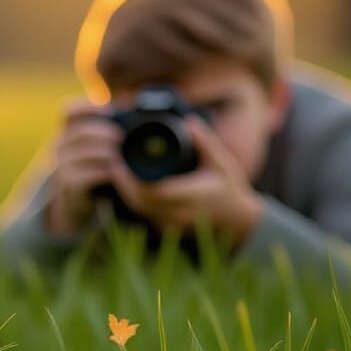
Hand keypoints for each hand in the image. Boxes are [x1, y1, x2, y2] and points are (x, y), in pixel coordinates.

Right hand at [45, 97, 121, 237]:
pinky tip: (113, 172)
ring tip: (119, 155)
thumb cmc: (92, 169)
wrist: (75, 202)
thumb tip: (134, 108)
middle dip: (104, 132)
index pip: (69, 111)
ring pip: (84, 152)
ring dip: (106, 152)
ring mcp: (62, 165)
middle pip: (80, 131)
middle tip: (121, 137)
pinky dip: (103, 172)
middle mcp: (60, 145)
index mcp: (67, 131)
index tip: (109, 110)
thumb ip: (108, 130)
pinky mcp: (68, 184)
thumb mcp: (96, 147)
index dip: (88, 107)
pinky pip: (86, 174)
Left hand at [110, 114, 263, 248]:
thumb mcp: (222, 163)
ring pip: (139, 211)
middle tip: (113, 164)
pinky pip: (144, 215)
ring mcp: (174, 225)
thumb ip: (205, 142)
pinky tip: (129, 186)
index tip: (120, 162)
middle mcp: (181, 214)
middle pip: (140, 202)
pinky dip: (135, 201)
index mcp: (193, 196)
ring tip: (118, 171)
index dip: (131, 180)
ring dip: (126, 193)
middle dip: (123, 184)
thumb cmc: (229, 188)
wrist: (237, 222)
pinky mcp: (168, 229)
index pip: (153, 191)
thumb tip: (189, 120)